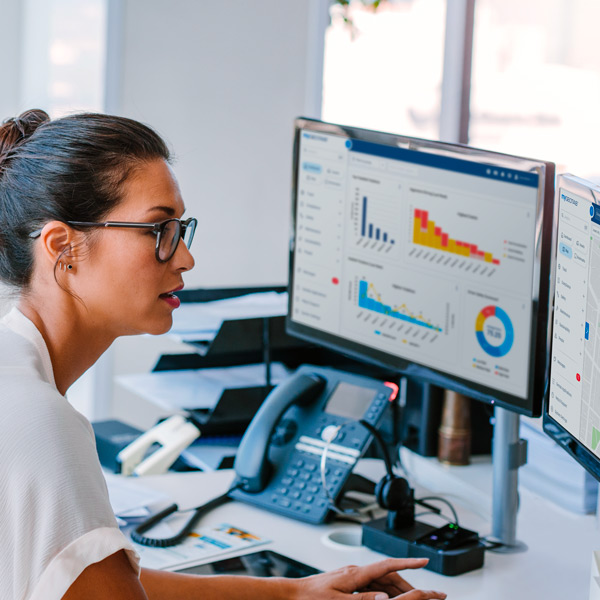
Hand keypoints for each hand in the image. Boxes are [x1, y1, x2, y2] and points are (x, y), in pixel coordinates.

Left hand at [294, 558, 445, 599]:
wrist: (295, 594)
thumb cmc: (312, 598)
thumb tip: (385, 599)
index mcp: (355, 574)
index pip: (387, 566)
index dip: (407, 562)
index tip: (423, 560)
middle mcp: (356, 571)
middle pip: (388, 575)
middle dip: (408, 583)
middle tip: (425, 594)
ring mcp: (352, 576)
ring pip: (381, 581)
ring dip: (397, 590)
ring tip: (412, 599)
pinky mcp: (348, 582)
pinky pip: (372, 585)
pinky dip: (384, 593)